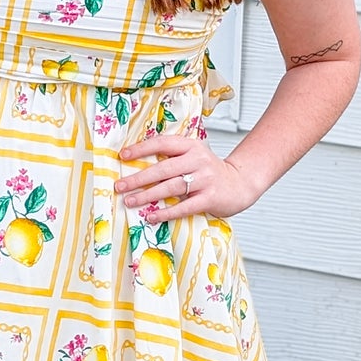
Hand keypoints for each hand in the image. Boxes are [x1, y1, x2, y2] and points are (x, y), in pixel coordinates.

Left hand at [114, 129, 257, 222]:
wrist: (239, 183)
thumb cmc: (209, 171)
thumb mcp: (193, 156)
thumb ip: (172, 156)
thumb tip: (137, 165)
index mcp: (191, 146)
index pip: (162, 143)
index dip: (141, 149)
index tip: (122, 156)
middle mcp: (198, 160)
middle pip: (163, 168)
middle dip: (138, 178)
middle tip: (120, 186)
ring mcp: (205, 179)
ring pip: (171, 187)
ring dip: (148, 195)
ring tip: (130, 201)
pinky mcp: (210, 198)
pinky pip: (184, 207)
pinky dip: (167, 212)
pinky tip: (152, 216)